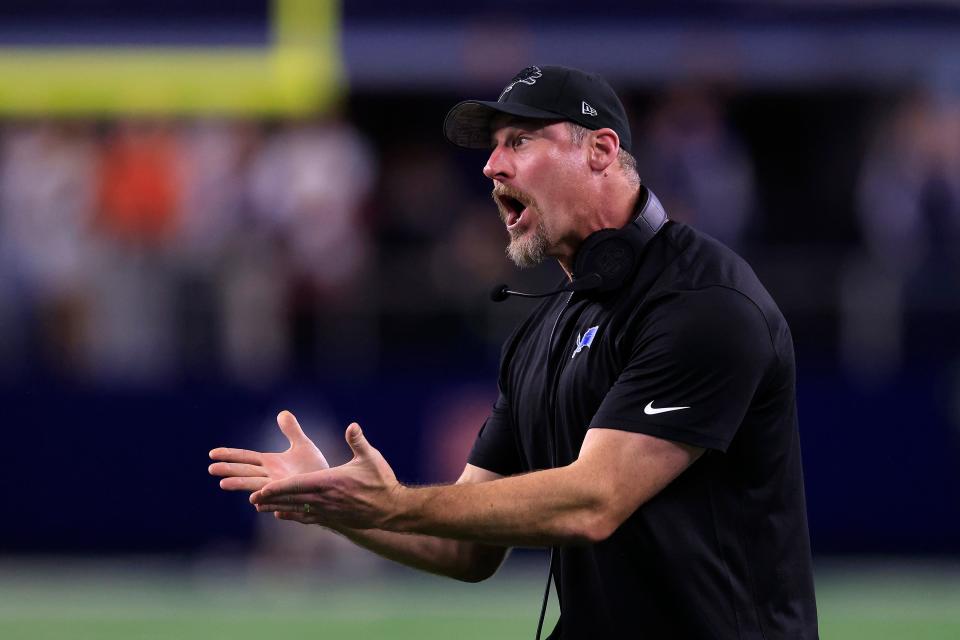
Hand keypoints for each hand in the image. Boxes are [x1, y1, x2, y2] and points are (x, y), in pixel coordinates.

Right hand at [209, 410, 328, 493]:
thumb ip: (291, 431)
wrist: (329, 487)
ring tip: (223, 484)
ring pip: (257, 487)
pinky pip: (278, 502)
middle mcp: (271, 477)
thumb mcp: (303, 445)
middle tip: (210, 469)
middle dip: (229, 470)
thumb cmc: (314, 468)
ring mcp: (279, 489)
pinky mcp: (291, 499)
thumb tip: (282, 413)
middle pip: (246, 472)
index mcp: (271, 463)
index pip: (246, 458)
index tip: (212, 453)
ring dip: (241, 486)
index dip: (230, 455)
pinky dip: (268, 503)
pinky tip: (256, 504)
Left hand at [250, 422, 401, 529]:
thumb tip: (352, 426)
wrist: (392, 510)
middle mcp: (325, 500)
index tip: (261, 490)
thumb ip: (358, 441)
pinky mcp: (333, 518)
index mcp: (330, 483)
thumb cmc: (382, 482)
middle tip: (251, 498)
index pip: (297, 486)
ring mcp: (328, 511)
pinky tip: (281, 515)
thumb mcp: (371, 458)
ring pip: (297, 510)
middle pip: (292, 499)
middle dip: (270, 498)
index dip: (277, 488)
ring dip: (278, 507)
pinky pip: (307, 517)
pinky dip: (292, 515)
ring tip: (260, 507)